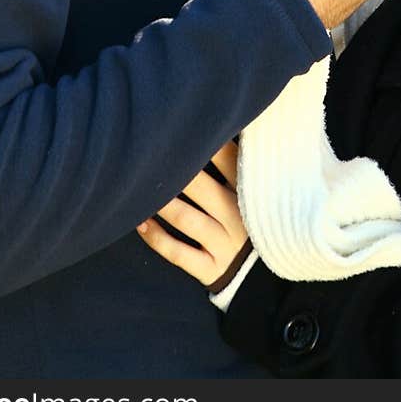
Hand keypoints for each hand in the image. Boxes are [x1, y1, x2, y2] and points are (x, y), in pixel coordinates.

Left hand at [136, 142, 247, 287]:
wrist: (260, 272)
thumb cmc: (245, 217)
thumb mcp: (250, 192)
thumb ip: (233, 163)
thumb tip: (210, 129)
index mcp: (248, 192)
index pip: (230, 161)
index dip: (209, 144)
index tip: (181, 129)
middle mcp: (238, 217)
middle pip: (204, 189)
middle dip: (178, 172)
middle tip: (153, 156)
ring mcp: (225, 244)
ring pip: (188, 220)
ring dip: (163, 204)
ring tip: (141, 189)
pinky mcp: (211, 269)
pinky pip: (179, 254)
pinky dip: (157, 238)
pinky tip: (140, 224)